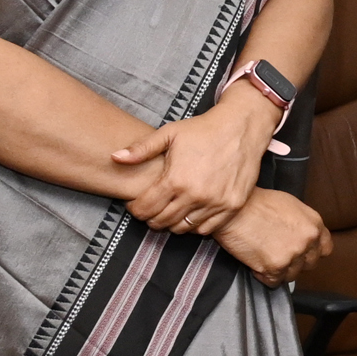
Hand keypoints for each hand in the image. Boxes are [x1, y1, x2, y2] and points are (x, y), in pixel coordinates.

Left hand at [113, 86, 279, 235]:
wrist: (241, 127)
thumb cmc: (204, 129)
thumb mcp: (169, 133)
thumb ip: (141, 149)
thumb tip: (115, 157)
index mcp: (176, 179)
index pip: (146, 208)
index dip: (135, 209)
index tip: (135, 205)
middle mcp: (196, 195)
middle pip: (162, 221)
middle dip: (151, 218)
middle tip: (151, 210)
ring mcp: (216, 202)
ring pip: (184, 227)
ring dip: (172, 223)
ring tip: (170, 211)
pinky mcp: (233, 205)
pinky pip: (207, 228)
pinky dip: (195, 225)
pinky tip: (190, 213)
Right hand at [216, 189, 331, 287]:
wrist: (234, 209)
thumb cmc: (257, 203)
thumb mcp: (291, 206)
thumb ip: (303, 224)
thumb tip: (302, 237)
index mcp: (314, 225)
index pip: (325, 249)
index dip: (311, 252)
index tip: (300, 253)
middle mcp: (308, 241)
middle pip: (309, 264)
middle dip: (295, 262)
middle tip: (277, 254)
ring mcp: (293, 255)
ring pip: (292, 275)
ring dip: (279, 270)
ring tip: (264, 257)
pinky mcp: (275, 267)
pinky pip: (274, 282)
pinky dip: (264, 276)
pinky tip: (256, 264)